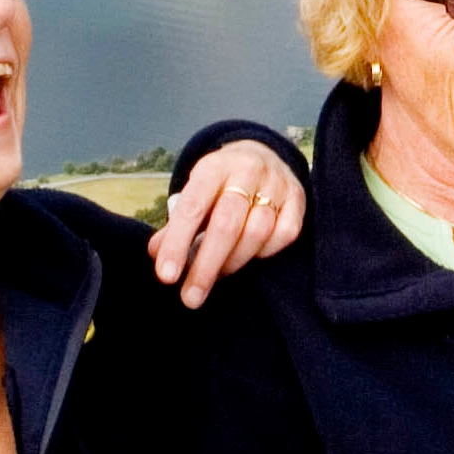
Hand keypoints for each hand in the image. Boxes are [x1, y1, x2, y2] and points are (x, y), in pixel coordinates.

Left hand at [149, 144, 305, 304]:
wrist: (260, 155)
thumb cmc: (219, 186)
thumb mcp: (194, 194)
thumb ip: (176, 225)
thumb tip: (156, 254)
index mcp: (213, 167)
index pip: (192, 207)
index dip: (178, 243)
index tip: (167, 276)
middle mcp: (247, 170)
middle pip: (227, 224)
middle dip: (206, 266)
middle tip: (191, 297)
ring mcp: (276, 184)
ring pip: (257, 232)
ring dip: (233, 262)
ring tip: (218, 274)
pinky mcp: (298, 198)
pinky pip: (284, 235)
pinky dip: (265, 253)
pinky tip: (249, 256)